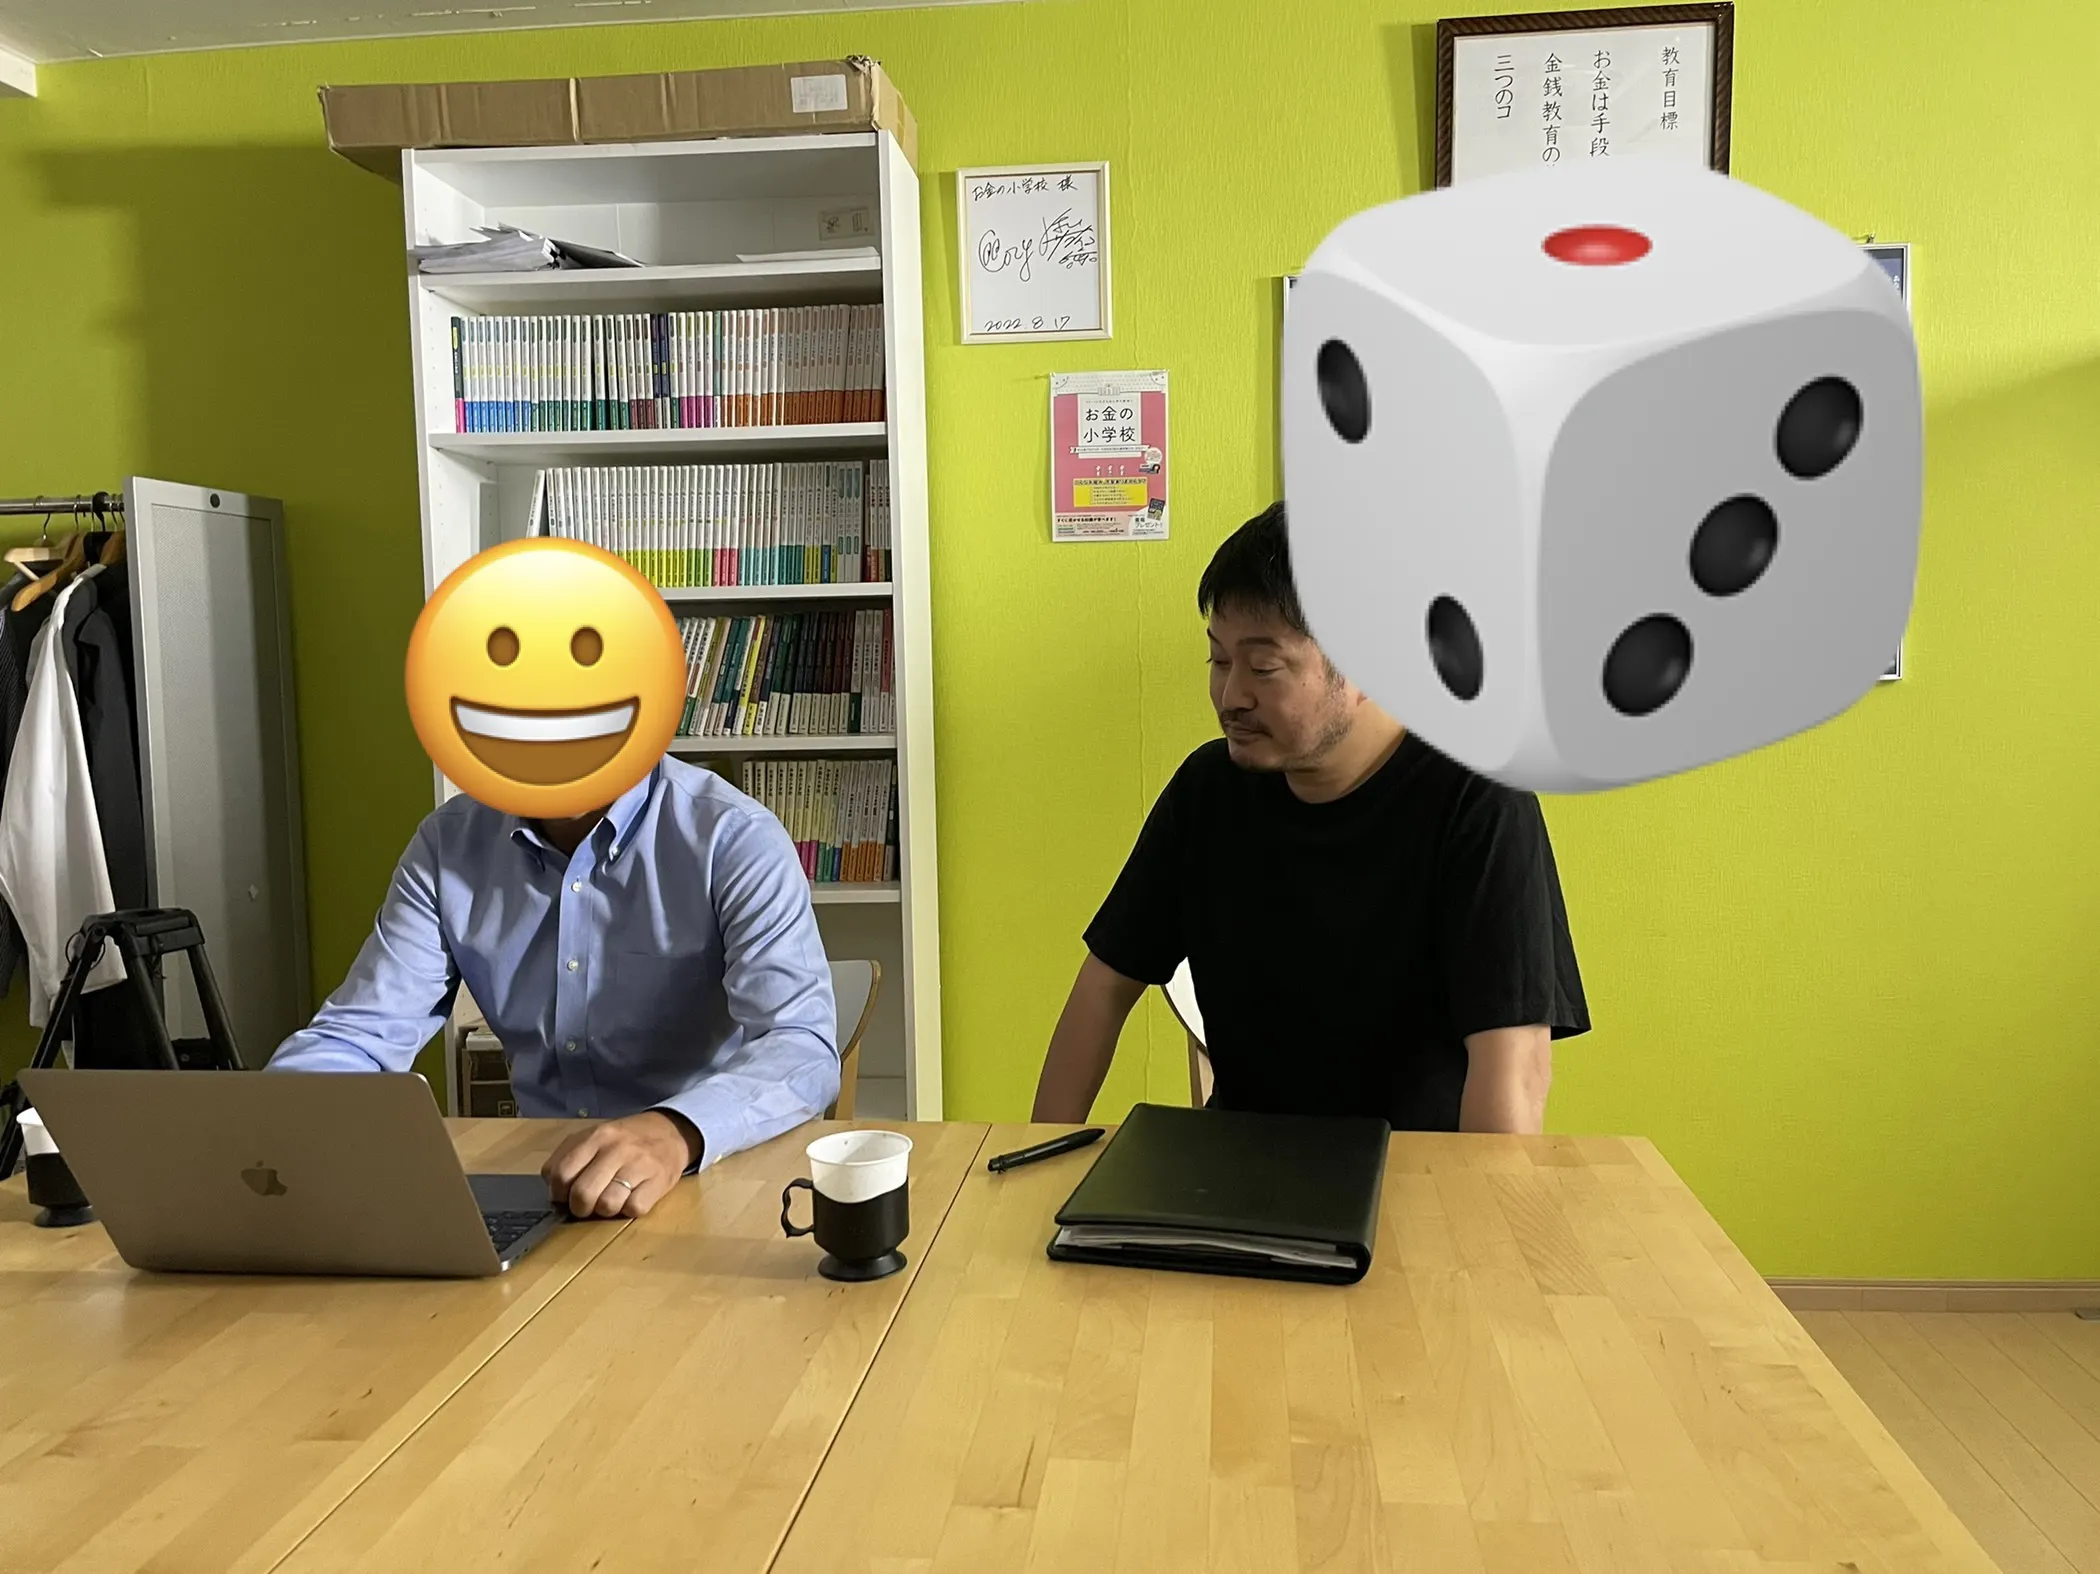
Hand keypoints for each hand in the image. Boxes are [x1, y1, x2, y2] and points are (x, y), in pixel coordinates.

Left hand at [543, 1110, 700, 1218]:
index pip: (560, 1174)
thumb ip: (569, 1157)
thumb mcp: (594, 1137)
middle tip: (587, 1205)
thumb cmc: (625, 1140)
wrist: (670, 1132)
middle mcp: (616, 1149)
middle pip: (582, 1194)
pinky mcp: (659, 1180)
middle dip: (580, 1208)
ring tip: (611, 1200)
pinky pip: (634, 1209)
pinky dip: (629, 1210)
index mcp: (596, 1137)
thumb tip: (553, 1188)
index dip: (558, 1193)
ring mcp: (639, 1164)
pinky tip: (631, 1199)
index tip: (565, 1196)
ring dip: (606, 1210)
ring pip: (607, 1205)